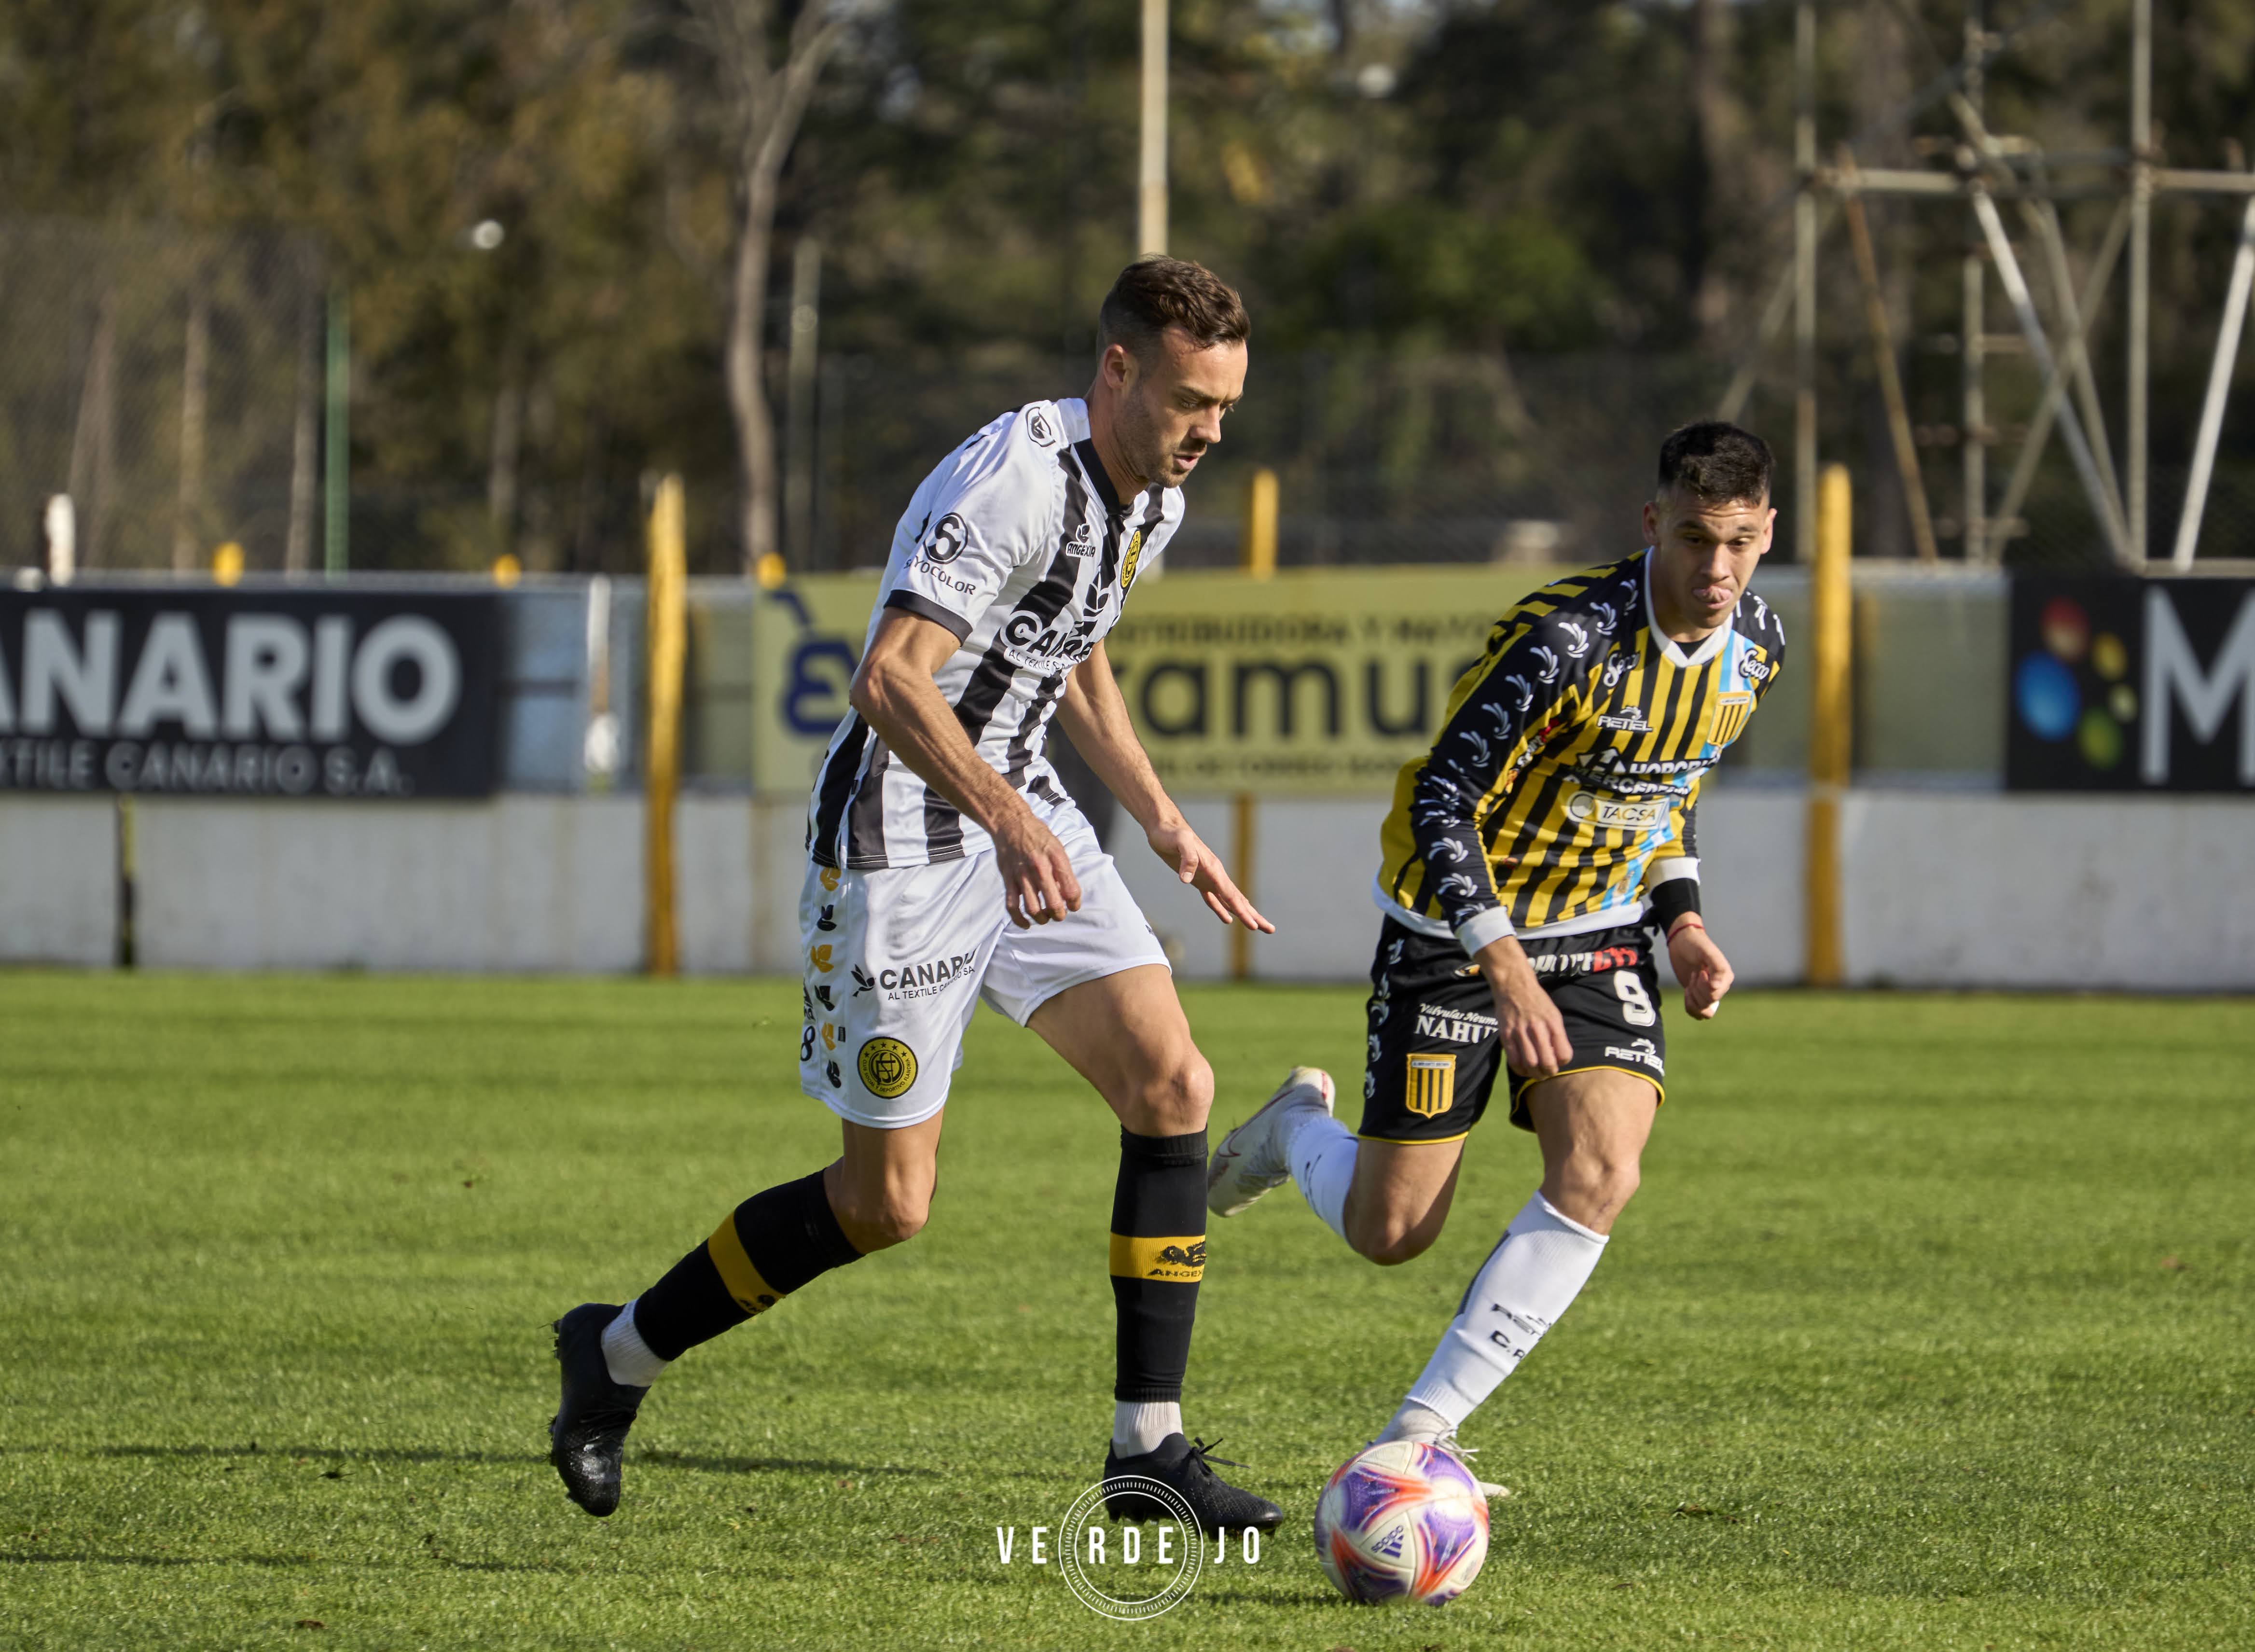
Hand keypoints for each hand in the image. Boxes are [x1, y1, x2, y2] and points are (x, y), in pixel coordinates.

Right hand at [993, 814, 1080, 928]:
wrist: (1011, 823)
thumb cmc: (1037, 835)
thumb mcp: (1057, 847)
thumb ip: (1063, 870)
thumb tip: (1067, 894)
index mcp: (1056, 858)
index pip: (1071, 890)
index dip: (1075, 903)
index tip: (1073, 906)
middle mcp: (1039, 868)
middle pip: (1053, 903)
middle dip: (1059, 915)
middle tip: (1059, 914)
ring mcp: (1022, 874)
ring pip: (1033, 908)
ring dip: (1041, 919)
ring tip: (1045, 917)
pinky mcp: (1008, 879)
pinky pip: (1012, 906)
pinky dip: (1019, 919)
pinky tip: (1027, 923)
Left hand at [1146, 818, 1273, 932]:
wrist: (1164, 827)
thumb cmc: (1171, 834)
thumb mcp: (1179, 843)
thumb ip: (1187, 859)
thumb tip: (1185, 880)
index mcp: (1215, 869)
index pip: (1232, 896)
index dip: (1243, 912)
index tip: (1255, 927)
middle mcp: (1216, 875)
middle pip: (1238, 900)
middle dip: (1254, 916)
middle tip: (1271, 929)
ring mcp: (1208, 878)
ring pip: (1229, 901)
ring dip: (1243, 914)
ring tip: (1257, 926)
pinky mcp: (1197, 880)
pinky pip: (1213, 899)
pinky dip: (1221, 910)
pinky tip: (1228, 919)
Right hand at [1480, 941, 1572, 1076]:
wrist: (1513, 984)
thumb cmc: (1536, 1000)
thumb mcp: (1553, 1013)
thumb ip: (1557, 1034)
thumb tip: (1559, 1057)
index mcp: (1553, 1023)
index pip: (1564, 1054)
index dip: (1563, 1062)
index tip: (1559, 1061)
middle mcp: (1538, 1028)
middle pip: (1547, 1062)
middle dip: (1549, 1072)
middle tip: (1548, 1072)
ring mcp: (1520, 1032)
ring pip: (1530, 1063)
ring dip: (1535, 1074)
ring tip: (1536, 1073)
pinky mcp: (1506, 1035)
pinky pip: (1513, 1060)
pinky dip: (1519, 1069)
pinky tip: (1523, 1069)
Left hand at [1666, 918, 1732, 1019]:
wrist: (1681, 942)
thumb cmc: (1695, 944)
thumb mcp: (1706, 951)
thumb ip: (1716, 967)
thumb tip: (1716, 987)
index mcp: (1726, 977)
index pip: (1715, 995)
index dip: (1704, 986)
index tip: (1700, 971)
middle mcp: (1720, 987)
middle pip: (1708, 1003)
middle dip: (1696, 989)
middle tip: (1694, 973)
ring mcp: (1708, 993)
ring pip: (1704, 1012)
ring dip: (1693, 999)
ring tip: (1691, 982)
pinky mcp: (1698, 996)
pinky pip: (1697, 1013)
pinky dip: (1689, 1005)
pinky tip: (1686, 991)